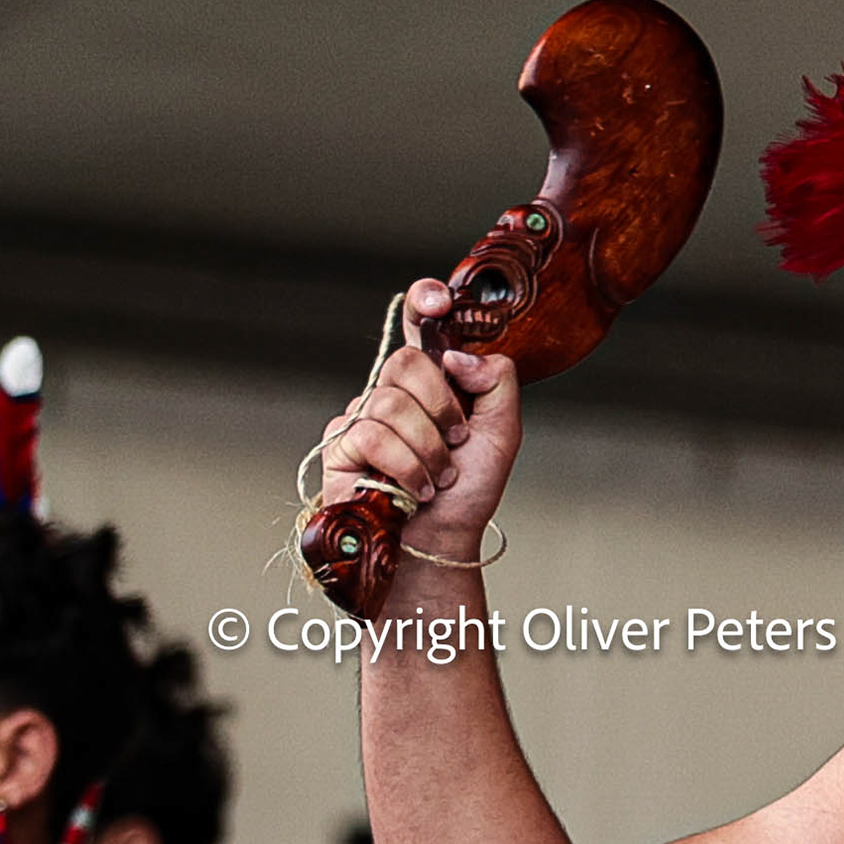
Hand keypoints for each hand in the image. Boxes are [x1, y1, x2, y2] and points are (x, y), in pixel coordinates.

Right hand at [316, 279, 520, 555]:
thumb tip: (457, 356)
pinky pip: (371, 434)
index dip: (423, 303)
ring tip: (438, 477)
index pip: (419, 328)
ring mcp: (362, 416)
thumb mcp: (502, 433)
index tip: (438, 302)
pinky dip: (406, 466)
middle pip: (406, 362)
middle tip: (455, 442)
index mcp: (431, 382)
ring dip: (427, 448)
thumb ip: (497, 382)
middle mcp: (392, 392)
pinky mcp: (341, 446)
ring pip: (390, 403)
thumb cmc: (467, 492)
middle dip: (441, 407)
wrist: (441, 542)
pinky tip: (416, 489)